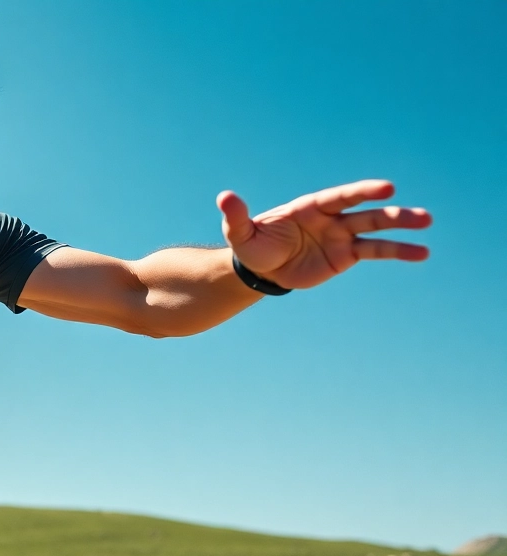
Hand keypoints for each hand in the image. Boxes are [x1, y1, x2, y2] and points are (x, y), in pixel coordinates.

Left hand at [217, 180, 431, 289]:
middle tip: (420, 214)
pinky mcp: (346, 256)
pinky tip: (421, 253)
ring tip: (428, 225)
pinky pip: (375, 252)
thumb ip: (237, 216)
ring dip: (402, 229)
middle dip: (391, 213)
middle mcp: (332, 218)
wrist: (261, 270)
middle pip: (365, 212)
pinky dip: (397, 252)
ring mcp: (342, 236)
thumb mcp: (240, 233)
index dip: (362, 192)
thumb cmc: (252, 246)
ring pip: (376, 230)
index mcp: (310, 207)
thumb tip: (224, 196)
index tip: (387, 188)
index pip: (340, 197)